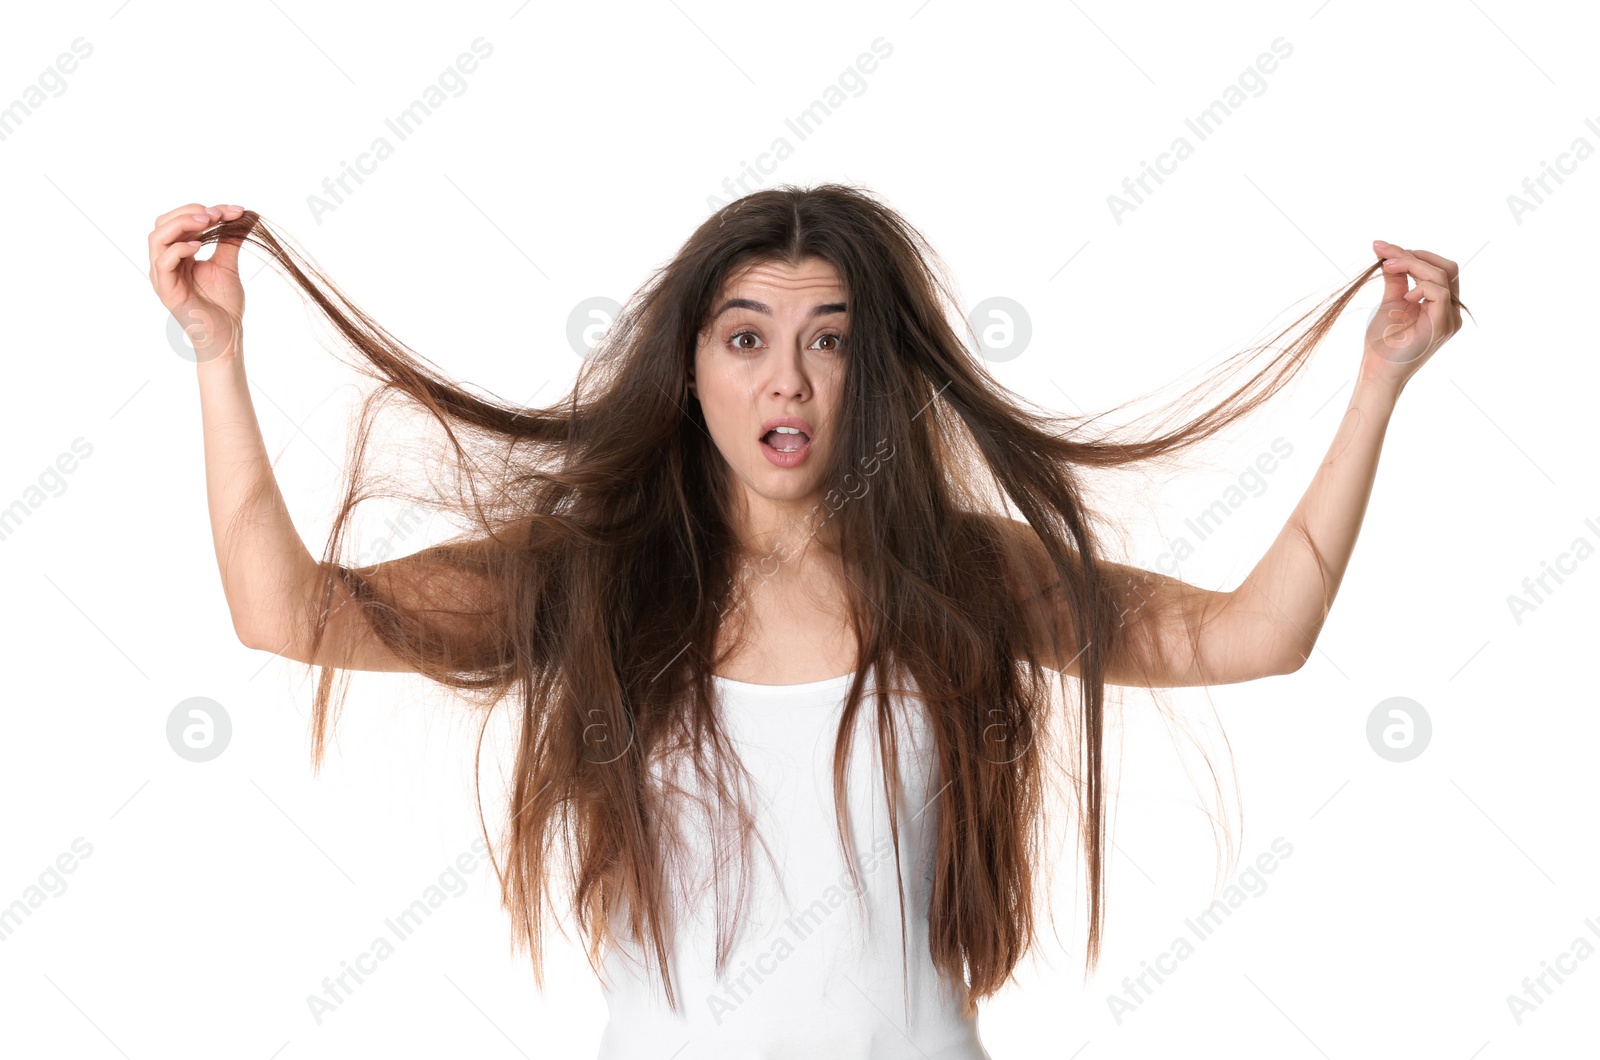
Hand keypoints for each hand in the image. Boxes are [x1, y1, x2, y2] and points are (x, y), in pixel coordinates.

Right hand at [148, 202, 250, 361]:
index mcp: (178, 254)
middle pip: (163, 223)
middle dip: (190, 212)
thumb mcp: (228, 265)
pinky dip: (179, 249)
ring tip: (207, 221)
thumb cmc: (224, 305)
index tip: (235, 210)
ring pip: (157, 238)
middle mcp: (166, 262)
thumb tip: (247, 214)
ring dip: (181, 224)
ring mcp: (163, 276)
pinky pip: (163, 262)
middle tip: (217, 213)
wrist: (227, 336)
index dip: (204, 210)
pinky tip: (198, 245)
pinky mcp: (166, 290)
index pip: (180, 221)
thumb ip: (230, 239)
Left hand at [1360, 240, 1462, 394]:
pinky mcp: (1442, 325)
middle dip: (1414, 255)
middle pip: (1446, 267)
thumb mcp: (1390, 302)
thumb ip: (1396, 279)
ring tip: (1387, 267)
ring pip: (1442, 274)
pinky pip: (1439, 292)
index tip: (1383, 249)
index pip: (1438, 269)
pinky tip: (1403, 296)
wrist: (1378, 372)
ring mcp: (1449, 319)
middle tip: (1385, 254)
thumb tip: (1388, 252)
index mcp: (1440, 305)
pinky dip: (1420, 285)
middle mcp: (1450, 311)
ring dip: (1412, 264)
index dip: (1413, 255)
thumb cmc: (1382, 343)